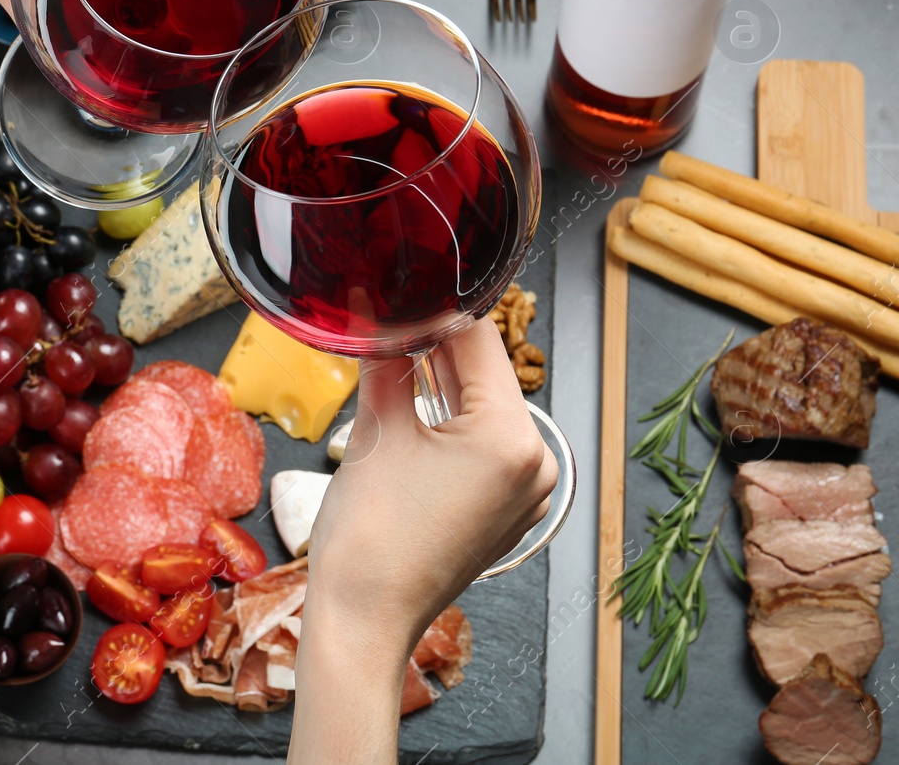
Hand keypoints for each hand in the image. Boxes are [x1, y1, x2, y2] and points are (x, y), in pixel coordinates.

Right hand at [290, 321, 556, 763]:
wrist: (364, 618)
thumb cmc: (370, 540)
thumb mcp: (375, 432)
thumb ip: (384, 362)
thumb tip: (373, 311)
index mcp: (510, 438)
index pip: (478, 341)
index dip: (434, 307)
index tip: (406, 281)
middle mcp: (534, 463)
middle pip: (484, 374)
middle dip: (435, 345)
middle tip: (389, 315)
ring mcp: (525, 491)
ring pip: (483, 408)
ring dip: (440, 382)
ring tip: (392, 358)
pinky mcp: (506, 510)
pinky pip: (483, 444)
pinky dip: (449, 421)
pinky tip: (410, 404)